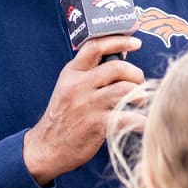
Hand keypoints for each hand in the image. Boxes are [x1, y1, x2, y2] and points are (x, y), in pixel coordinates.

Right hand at [24, 34, 144, 184]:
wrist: (47, 147)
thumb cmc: (63, 117)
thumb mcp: (69, 87)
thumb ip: (90, 72)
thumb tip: (121, 56)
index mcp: (72, 73)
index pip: (95, 46)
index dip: (119, 40)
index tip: (136, 41)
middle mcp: (79, 86)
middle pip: (118, 68)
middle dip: (136, 74)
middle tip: (139, 85)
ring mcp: (87, 105)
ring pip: (126, 90)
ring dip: (140, 96)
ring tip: (138, 103)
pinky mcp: (96, 126)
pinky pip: (128, 118)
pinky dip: (140, 120)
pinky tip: (141, 122)